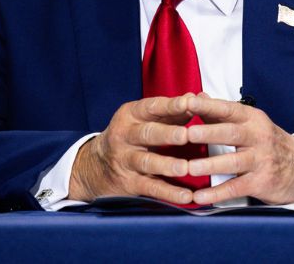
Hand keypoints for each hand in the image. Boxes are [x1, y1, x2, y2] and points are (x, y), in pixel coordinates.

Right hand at [68, 94, 197, 204]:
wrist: (94, 166)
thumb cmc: (131, 135)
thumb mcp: (144, 118)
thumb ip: (172, 110)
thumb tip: (199, 98)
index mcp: (131, 115)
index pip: (152, 107)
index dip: (171, 105)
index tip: (189, 103)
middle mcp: (125, 136)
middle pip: (148, 134)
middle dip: (167, 134)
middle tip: (186, 135)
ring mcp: (126, 160)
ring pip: (147, 162)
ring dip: (167, 165)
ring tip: (185, 168)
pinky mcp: (129, 183)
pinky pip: (151, 188)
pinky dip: (169, 193)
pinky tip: (186, 196)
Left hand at [183, 94, 293, 205]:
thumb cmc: (269, 143)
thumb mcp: (251, 123)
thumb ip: (222, 112)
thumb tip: (197, 96)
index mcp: (252, 119)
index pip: (228, 108)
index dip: (208, 106)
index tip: (187, 102)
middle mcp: (258, 137)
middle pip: (231, 133)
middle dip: (208, 133)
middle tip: (186, 134)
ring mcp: (261, 160)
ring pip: (233, 162)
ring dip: (210, 165)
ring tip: (189, 168)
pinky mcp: (262, 182)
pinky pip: (236, 187)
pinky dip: (217, 193)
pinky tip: (200, 196)